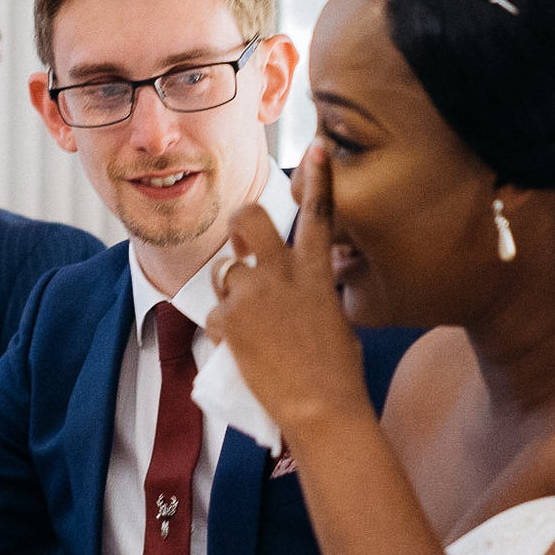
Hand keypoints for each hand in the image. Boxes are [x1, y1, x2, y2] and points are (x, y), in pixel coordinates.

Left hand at [203, 142, 367, 436]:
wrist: (322, 406)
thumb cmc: (338, 371)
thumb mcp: (334, 319)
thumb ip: (311, 292)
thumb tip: (297, 291)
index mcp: (317, 272)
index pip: (319, 214)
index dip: (318, 177)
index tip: (317, 148)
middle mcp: (283, 273)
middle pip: (249, 220)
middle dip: (240, 223)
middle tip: (242, 241)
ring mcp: (253, 294)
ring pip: (225, 273)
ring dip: (231, 291)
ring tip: (252, 324)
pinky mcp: (229, 320)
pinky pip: (216, 314)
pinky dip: (225, 331)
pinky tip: (245, 350)